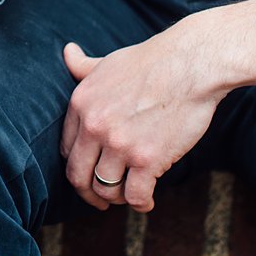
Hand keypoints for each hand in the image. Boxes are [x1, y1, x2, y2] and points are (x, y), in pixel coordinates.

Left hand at [59, 39, 224, 212]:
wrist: (189, 65)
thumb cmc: (151, 62)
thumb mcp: (108, 61)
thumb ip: (84, 66)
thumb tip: (67, 51)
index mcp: (81, 105)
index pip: (66, 150)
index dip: (77, 165)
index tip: (88, 172)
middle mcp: (94, 127)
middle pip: (78, 176)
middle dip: (87, 193)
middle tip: (99, 201)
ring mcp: (119, 144)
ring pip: (105, 189)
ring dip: (116, 198)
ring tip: (128, 195)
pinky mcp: (147, 159)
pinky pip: (135, 195)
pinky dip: (140, 204)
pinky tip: (146, 202)